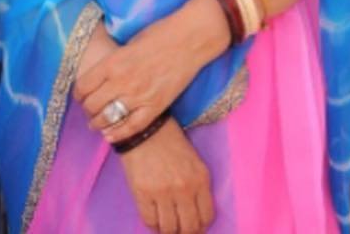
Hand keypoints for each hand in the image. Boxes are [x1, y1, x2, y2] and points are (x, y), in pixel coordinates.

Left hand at [74, 0, 228, 143]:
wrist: (188, 39)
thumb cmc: (158, 34)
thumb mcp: (127, 44)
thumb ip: (114, 61)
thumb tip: (102, 73)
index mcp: (112, 62)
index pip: (84, 85)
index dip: (78, 93)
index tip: (79, 95)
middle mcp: (122, 81)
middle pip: (93, 104)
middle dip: (87, 109)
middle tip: (87, 110)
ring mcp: (139, 96)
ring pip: (109, 118)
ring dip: (98, 123)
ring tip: (95, 124)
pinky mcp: (156, 106)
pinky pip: (132, 126)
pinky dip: (119, 133)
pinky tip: (110, 136)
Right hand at [118, 118, 212, 232]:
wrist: (143, 126)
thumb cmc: (169, 140)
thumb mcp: (193, 160)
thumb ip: (197, 186)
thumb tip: (195, 213)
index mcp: (200, 179)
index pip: (206, 217)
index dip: (200, 226)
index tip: (193, 226)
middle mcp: (184, 188)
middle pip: (189, 228)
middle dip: (184, 232)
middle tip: (178, 228)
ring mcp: (163, 192)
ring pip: (169, 229)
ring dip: (167, 230)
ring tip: (164, 224)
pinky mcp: (143, 192)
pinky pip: (149, 221)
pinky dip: (152, 224)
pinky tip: (152, 216)